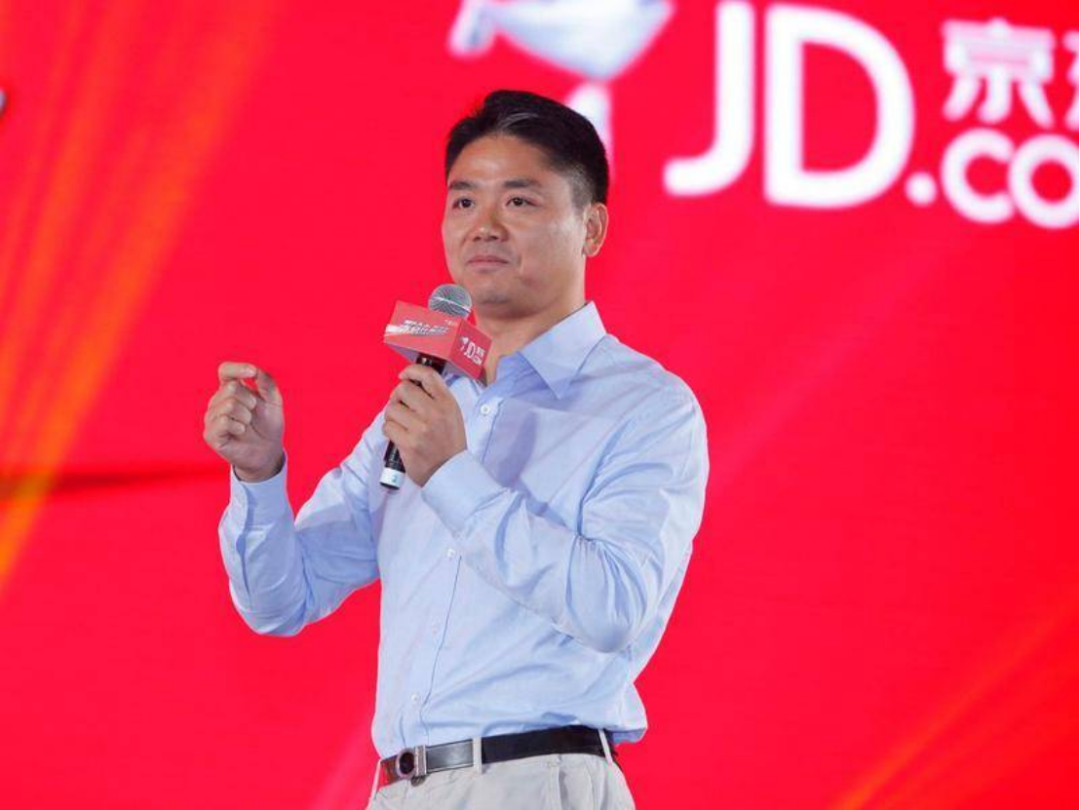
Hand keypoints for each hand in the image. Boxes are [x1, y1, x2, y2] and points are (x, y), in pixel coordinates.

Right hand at [203, 361, 284, 481]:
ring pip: (228, 405)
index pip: (225, 370)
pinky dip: (238, 427)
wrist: (268, 451)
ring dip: (246, 416)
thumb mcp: (274, 400)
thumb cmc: (268, 424)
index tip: (252, 372)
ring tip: (247, 424)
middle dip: (250, 401)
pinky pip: (223, 422)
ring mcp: (212, 417)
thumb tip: (254, 369)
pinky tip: (241, 432)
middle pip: (231, 388)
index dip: (237, 368)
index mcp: (230, 389)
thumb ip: (266, 382)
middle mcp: (217, 401)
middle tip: (253, 413)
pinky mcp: (210, 434)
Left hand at [383, 364, 466, 486]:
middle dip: (398, 396)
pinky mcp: (408, 444)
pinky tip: (399, 435)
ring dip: (392, 415)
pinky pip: (388, 427)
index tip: (404, 375)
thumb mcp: (452, 414)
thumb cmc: (449, 443)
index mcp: (447, 403)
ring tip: (401, 423)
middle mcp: (434, 413)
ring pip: (392, 408)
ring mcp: (421, 429)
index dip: (412, 370)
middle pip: (403, 389)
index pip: (428, 375)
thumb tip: (410, 382)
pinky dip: (390, 430)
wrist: (451, 471)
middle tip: (401, 405)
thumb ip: (436, 397)